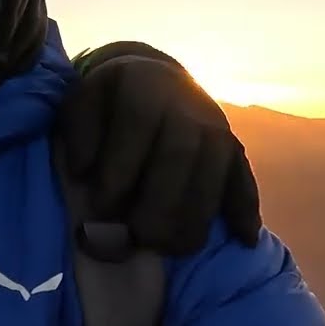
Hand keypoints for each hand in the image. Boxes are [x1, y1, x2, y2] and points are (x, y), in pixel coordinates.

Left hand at [60, 46, 261, 253]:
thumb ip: (79, 133)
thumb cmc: (110, 100)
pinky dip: (245, 209)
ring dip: (196, 217)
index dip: (117, 174)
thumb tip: (82, 170)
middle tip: (140, 238)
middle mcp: (186, 107)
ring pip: (213, 173)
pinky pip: (244, 179)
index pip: (134, 131)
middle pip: (179, 157)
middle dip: (159, 204)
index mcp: (143, 90)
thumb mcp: (83, 101)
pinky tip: (244, 239)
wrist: (155, 77)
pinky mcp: (234, 148)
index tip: (99, 209)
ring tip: (174, 249)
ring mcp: (216, 128)